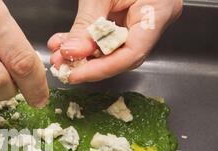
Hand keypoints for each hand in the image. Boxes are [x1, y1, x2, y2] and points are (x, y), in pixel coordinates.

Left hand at [48, 0, 182, 83]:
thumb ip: (86, 24)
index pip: (132, 54)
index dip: (101, 69)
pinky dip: (85, 41)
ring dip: (82, 54)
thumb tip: (71, 53)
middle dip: (87, 63)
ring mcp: (141, 19)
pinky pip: (106, 37)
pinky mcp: (127, 16)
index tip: (75, 74)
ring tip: (58, 54)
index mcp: (158, 10)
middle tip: (61, 65)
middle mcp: (153, 19)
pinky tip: (66, 43)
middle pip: (121, 55)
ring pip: (110, 49)